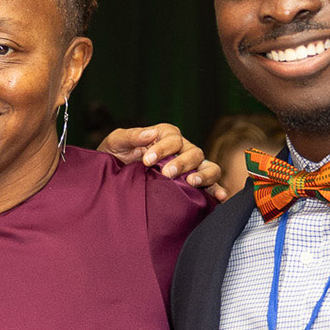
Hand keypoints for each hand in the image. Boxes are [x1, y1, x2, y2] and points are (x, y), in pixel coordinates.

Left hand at [99, 123, 228, 201]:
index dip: (162, 147)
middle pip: (192, 151)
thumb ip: (131, 136)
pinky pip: (212, 185)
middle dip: (181, 162)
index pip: (172, 136)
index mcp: (163, 137)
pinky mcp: (193, 186)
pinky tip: (219, 196)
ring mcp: (189, 168)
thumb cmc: (114, 158)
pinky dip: (218, 189)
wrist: (110, 182)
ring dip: (203, 173)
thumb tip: (150, 133)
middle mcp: (181, 151)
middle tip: (167, 173)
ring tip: (192, 182)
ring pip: (207, 166)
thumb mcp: (116, 143)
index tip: (146, 160)